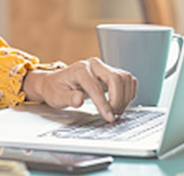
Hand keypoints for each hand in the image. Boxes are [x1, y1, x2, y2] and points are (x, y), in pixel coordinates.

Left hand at [22, 57, 136, 121]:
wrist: (55, 82)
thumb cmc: (55, 89)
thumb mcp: (57, 97)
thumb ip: (69, 98)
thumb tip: (79, 99)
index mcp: (80, 69)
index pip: (96, 87)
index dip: (104, 104)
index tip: (109, 117)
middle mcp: (93, 65)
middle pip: (116, 78)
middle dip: (118, 99)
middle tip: (112, 114)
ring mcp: (102, 68)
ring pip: (124, 78)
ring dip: (125, 96)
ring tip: (116, 110)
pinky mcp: (109, 73)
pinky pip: (127, 80)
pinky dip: (128, 92)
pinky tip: (120, 102)